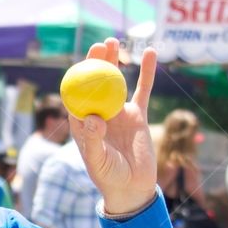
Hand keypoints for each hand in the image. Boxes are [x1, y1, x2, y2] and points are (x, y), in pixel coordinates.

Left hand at [70, 38, 157, 213]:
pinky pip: (143, 89)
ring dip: (115, 60)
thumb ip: (94, 140)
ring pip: (116, 81)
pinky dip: (147, 71)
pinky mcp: (138, 115)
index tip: (81, 62)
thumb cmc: (109, 177)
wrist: (132, 187)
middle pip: (96, 82)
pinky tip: (150, 52)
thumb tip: (94, 118)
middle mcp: (100, 114)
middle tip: (100, 45)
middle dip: (96, 62)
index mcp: (84, 123)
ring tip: (114, 40)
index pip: (77, 95)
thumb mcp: (98, 161)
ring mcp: (119, 113)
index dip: (78, 77)